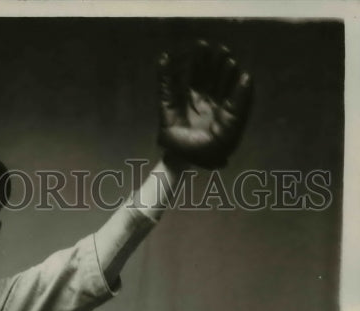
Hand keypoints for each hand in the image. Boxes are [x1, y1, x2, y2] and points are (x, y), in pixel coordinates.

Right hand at [157, 39, 253, 169]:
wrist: (186, 164)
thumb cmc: (212, 151)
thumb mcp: (231, 127)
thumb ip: (240, 103)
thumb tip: (247, 75)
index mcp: (220, 106)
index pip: (225, 83)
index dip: (227, 70)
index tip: (229, 59)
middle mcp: (204, 101)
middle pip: (209, 75)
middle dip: (213, 61)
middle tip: (216, 48)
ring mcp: (186, 103)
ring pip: (191, 76)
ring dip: (196, 61)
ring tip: (200, 44)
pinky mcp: (168, 108)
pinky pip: (166, 89)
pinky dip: (164, 74)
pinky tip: (165, 59)